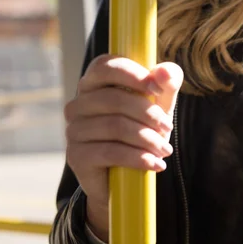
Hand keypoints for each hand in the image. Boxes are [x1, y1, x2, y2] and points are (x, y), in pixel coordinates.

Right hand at [65, 55, 183, 240]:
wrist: (125, 177)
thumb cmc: (142, 130)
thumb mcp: (159, 105)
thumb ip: (166, 84)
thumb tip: (165, 72)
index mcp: (94, 83)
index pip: (106, 66)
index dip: (133, 74)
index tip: (158, 89)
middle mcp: (78, 104)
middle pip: (115, 99)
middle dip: (148, 113)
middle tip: (168, 128)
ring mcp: (74, 130)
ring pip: (115, 126)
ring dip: (148, 139)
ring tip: (165, 150)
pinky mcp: (76, 156)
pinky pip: (110, 152)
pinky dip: (139, 158)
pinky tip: (156, 164)